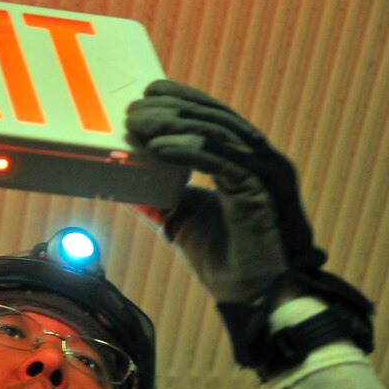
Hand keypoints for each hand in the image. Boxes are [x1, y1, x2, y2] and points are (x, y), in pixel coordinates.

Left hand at [126, 80, 324, 303]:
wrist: (255, 297)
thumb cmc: (226, 261)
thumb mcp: (182, 220)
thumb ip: (157, 199)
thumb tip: (121, 185)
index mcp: (249, 161)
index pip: (216, 117)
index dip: (184, 99)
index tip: (150, 92)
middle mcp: (262, 159)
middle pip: (214, 118)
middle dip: (173, 108)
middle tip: (135, 107)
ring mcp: (266, 172)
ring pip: (217, 133)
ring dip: (174, 125)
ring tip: (138, 123)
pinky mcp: (261, 190)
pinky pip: (222, 161)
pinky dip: (188, 150)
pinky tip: (158, 148)